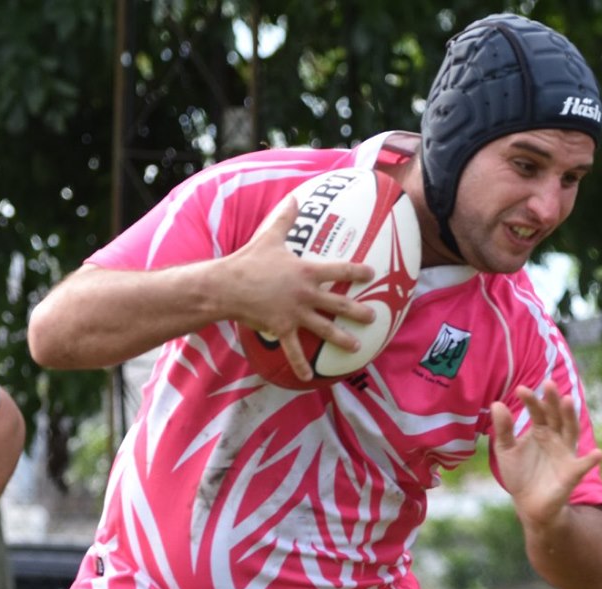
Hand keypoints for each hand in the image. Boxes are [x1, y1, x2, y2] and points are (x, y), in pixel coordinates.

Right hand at [223, 194, 377, 381]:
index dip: (357, 270)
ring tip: (357, 347)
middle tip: (374, 317)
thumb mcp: (269, 236)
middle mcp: (306, 293)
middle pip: (339, 303)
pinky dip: (301, 364)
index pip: (339, 269)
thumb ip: (285, 218)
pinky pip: (294, 350)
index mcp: (307, 271)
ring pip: (325, 328)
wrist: (228, 285)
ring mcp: (296, 313)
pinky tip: (310, 378)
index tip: (372, 273)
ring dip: (342, 339)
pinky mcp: (282, 328)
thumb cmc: (249, 260)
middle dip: (359, 311)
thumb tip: (295, 197)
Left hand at [492, 382, 601, 527]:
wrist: (528, 505)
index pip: (538, 411)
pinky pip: (583, 465)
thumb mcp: (506, 451)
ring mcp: (565, 454)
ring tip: (568, 401)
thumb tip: (496, 404)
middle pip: (557, 415)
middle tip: (548, 383)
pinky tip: (599, 454)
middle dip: (553, 400)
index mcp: (541, 430)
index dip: (531, 400)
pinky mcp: (571, 473)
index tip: (520, 390)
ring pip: (571, 431)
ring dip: (570, 416)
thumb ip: (503, 429)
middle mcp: (556, 438)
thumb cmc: (520, 474)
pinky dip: (592, 460)